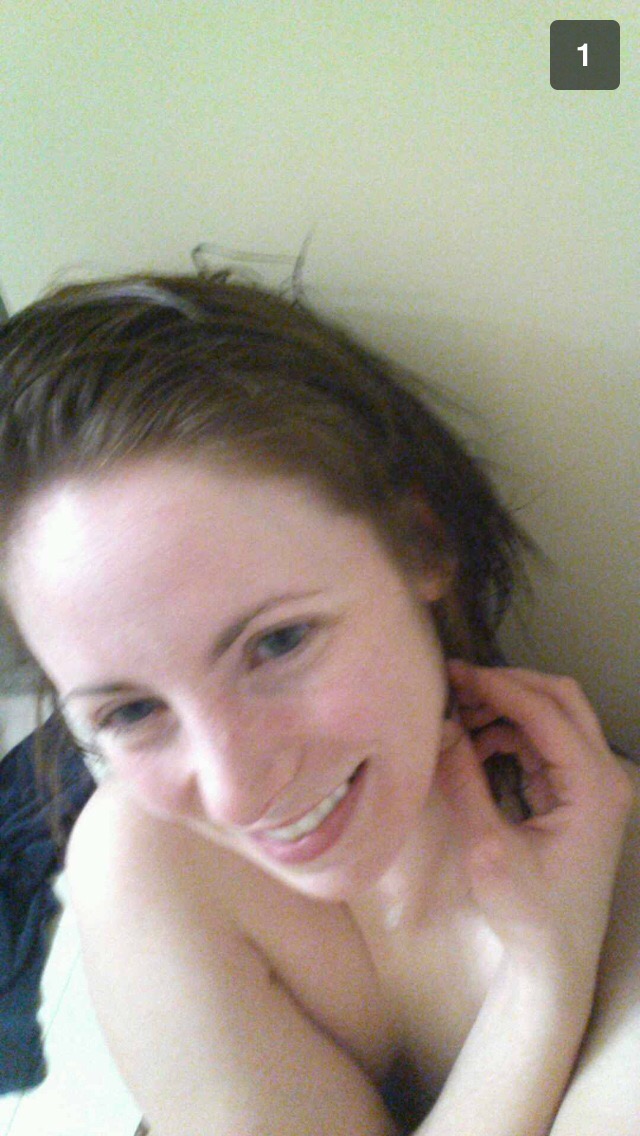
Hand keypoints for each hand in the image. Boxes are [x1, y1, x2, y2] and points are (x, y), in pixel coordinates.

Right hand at [437, 663, 632, 1005]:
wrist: (555, 961)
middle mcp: (604, 776)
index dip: (497, 686)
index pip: (545, 711)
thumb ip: (464, 781)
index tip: (453, 674)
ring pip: (554, 715)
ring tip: (459, 715)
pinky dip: (511, 732)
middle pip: (561, 698)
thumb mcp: (486, 848)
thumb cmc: (527, 913)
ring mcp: (595, 784)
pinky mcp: (578, 794)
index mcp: (593, 787)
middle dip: (507, 684)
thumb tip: (440, 725)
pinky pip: (546, 742)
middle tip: (456, 684)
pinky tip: (475, 745)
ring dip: (507, 707)